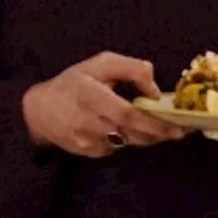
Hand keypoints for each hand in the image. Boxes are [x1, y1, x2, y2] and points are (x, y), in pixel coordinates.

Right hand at [22, 52, 185, 157]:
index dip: (153, 122)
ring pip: (127, 142)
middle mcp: (88, 122)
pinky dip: (129, 139)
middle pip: (131, 133)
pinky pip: (116, 147)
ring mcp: (87, 141)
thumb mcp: (100, 64)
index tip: (176, 125)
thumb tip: (154, 91)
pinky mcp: (88, 153)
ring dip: (148, 137)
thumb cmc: (73, 83)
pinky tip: (133, 130)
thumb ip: (131, 69)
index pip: (127, 114)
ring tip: (163, 129)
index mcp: (91, 95)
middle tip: (179, 131)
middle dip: (158, 133)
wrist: (38, 111)